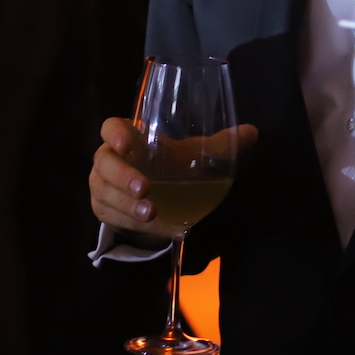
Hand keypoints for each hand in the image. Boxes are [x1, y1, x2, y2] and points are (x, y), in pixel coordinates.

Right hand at [89, 116, 259, 245]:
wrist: (154, 195)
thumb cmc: (171, 164)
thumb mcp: (193, 155)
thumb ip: (220, 144)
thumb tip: (252, 133)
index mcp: (129, 137)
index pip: (111, 127)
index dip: (115, 134)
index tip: (128, 144)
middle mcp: (109, 159)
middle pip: (104, 163)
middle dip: (123, 177)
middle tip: (145, 188)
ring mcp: (102, 185)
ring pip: (104, 193)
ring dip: (127, 205)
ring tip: (152, 214)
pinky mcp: (102, 209)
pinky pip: (111, 216)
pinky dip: (132, 224)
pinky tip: (157, 228)